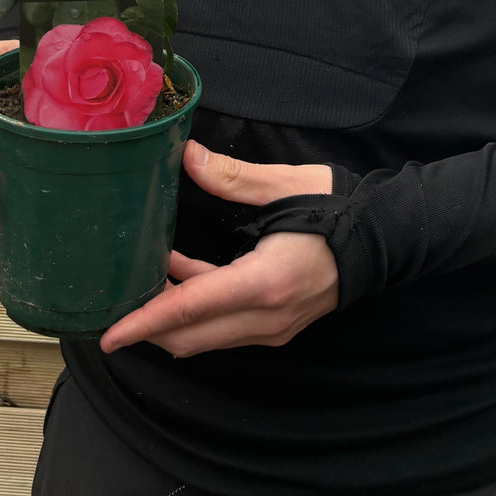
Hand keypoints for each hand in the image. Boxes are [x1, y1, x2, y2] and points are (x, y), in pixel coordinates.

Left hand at [100, 141, 338, 356]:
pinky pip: (225, 328)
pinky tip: (184, 275)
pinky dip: (198, 311)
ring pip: (206, 338)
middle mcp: (265, 317)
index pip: (191, 309)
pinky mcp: (278, 326)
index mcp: (264, 283)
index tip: (110, 334)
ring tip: (143, 280)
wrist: (386, 238)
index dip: (145, 322)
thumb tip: (189, 157)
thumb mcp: (286, 184)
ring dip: (171, 318)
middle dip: (147, 325)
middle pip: (190, 337)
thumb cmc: (339, 208)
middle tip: (115, 297)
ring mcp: (273, 328)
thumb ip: (234, 176)